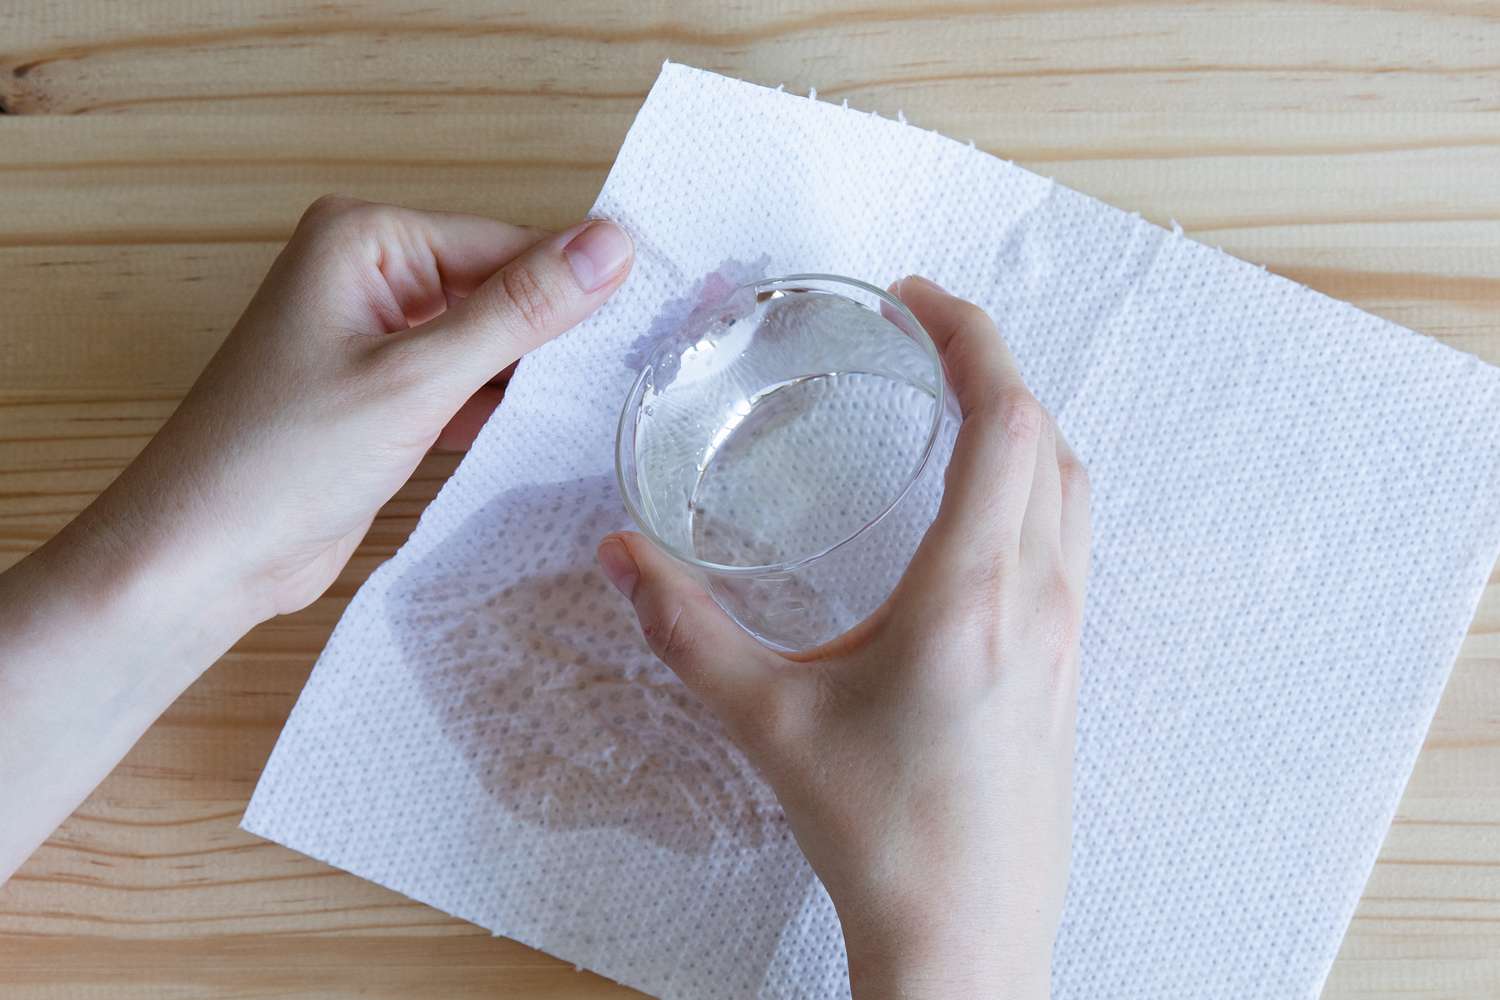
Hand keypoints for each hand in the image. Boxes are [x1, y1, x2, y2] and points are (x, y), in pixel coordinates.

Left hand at [101, 195, 634, 621]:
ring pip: (488, 342)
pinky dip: (499, 410)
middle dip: (553, 335)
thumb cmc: (282, 459)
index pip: (507, 243)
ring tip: (598, 409)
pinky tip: (544, 435)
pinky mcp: (384, 397)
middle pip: (500, 288)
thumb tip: (612, 242)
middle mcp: (370, 274)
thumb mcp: (420, 378)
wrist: (203, 559)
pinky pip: (465, 385)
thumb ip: (521, 309)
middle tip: (635, 376)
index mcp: (367, 238)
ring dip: (530, 378)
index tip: (652, 326)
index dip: (576, 286)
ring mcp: (376, 338)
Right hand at [596, 277, 1088, 998]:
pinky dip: (1036, 483)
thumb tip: (621, 557)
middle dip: (995, 365)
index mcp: (970, 595)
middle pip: (1049, 437)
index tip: (920, 301)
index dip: (973, 339)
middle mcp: (1037, 601)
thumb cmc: (880, 837)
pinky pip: (1072, 539)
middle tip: (928, 335)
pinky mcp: (1067, 669)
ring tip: (956, 403)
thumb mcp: (767, 723)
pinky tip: (979, 512)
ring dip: (1024, 424)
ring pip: (1071, 487)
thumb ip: (685, 630)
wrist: (966, 940)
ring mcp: (1066, 637)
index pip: (1006, 421)